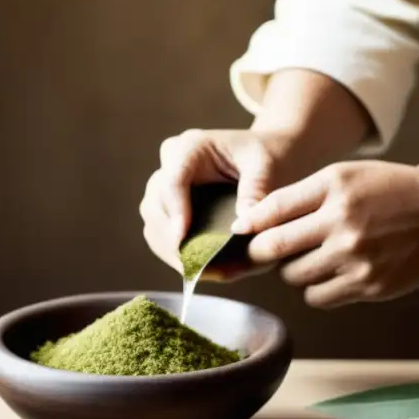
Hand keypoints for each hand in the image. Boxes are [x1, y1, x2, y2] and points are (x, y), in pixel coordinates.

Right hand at [139, 128, 293, 272]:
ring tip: (196, 271)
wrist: (265, 157)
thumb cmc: (266, 157)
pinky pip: (160, 234)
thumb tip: (241, 228)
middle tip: (194, 266)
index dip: (175, 212)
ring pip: (152, 223)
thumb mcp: (266, 167)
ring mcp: (165, 186)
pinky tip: (196, 268)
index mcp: (191, 148)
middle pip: (155, 205)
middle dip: (171, 240)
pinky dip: (174, 253)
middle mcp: (170, 165)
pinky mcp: (168, 206)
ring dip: (170, 251)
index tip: (181, 239)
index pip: (173, 181)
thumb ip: (255, 192)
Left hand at [233, 161, 418, 307]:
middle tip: (263, 252)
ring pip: (294, 277)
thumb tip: (248, 225)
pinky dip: (316, 288)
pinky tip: (330, 272)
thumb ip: (296, 198)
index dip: (248, 225)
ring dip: (292, 270)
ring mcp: (356, 258)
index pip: (271, 210)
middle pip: (273, 249)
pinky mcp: (369, 285)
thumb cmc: (385, 191)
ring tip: (311, 257)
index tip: (240, 232)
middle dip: (260, 253)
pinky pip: (318, 296)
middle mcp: (343, 223)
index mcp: (333, 189)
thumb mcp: (342, 177)